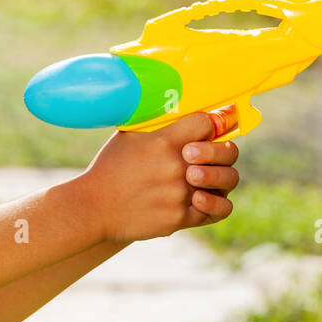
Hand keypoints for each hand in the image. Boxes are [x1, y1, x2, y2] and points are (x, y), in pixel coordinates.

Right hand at [78, 112, 238, 242]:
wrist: (93, 208)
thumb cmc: (109, 169)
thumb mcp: (128, 136)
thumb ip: (156, 123)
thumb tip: (175, 104)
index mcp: (163, 141)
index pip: (207, 122)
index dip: (212, 121)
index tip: (210, 125)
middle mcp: (177, 167)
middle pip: (227, 151)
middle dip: (222, 149)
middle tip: (209, 153)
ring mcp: (181, 194)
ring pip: (227, 180)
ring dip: (220, 176)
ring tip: (204, 176)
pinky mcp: (180, 217)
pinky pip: (218, 209)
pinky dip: (214, 203)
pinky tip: (202, 197)